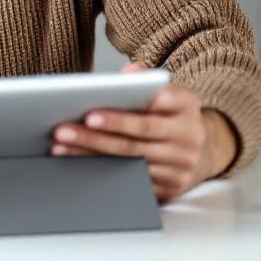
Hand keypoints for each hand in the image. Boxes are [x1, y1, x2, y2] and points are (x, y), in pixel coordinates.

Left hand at [49, 62, 234, 203]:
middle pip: (137, 136)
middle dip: (98, 134)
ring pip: (130, 160)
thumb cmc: (169, 114)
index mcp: (187, 105)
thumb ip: (146, 78)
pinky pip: (132, 181)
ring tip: (62, 146)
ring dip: (92, 154)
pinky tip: (78, 166)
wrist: (199, 149)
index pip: (156, 105)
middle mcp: (189, 136)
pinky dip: (102, 173)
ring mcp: (181, 165)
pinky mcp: (171, 187)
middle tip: (64, 130)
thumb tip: (128, 74)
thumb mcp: (166, 91)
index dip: (122, 113)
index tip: (90, 114)